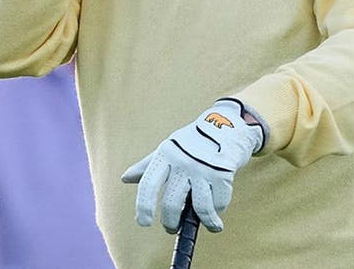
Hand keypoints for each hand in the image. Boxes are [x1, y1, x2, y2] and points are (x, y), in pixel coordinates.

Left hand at [121, 98, 264, 232]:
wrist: (228, 125)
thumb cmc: (194, 141)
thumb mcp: (169, 148)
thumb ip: (148, 165)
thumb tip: (125, 178)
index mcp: (165, 154)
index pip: (148, 183)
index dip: (144, 206)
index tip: (144, 222)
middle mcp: (182, 161)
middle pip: (172, 203)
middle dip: (171, 223)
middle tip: (172, 228)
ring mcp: (203, 167)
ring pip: (200, 209)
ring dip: (206, 222)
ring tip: (209, 224)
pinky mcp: (223, 173)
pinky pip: (219, 203)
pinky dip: (218, 210)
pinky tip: (218, 208)